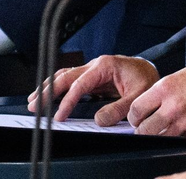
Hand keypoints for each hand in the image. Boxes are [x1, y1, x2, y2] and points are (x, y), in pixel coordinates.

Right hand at [28, 55, 158, 124]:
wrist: (151, 71)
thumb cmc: (146, 79)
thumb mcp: (138, 95)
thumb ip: (120, 108)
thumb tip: (99, 120)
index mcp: (105, 66)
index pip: (80, 84)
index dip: (67, 101)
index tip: (59, 116)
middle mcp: (96, 65)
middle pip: (65, 76)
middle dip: (48, 91)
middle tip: (34, 106)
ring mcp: (93, 70)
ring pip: (65, 76)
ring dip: (48, 88)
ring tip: (34, 100)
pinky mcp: (93, 77)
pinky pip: (71, 81)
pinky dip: (58, 88)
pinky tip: (49, 96)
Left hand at [128, 58, 185, 136]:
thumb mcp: (177, 76)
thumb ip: (160, 92)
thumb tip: (147, 105)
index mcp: (165, 88)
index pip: (136, 110)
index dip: (133, 115)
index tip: (136, 115)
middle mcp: (172, 107)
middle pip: (144, 129)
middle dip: (141, 129)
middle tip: (144, 125)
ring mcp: (183, 122)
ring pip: (158, 138)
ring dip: (156, 135)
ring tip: (159, 128)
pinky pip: (176, 139)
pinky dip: (173, 136)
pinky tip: (176, 126)